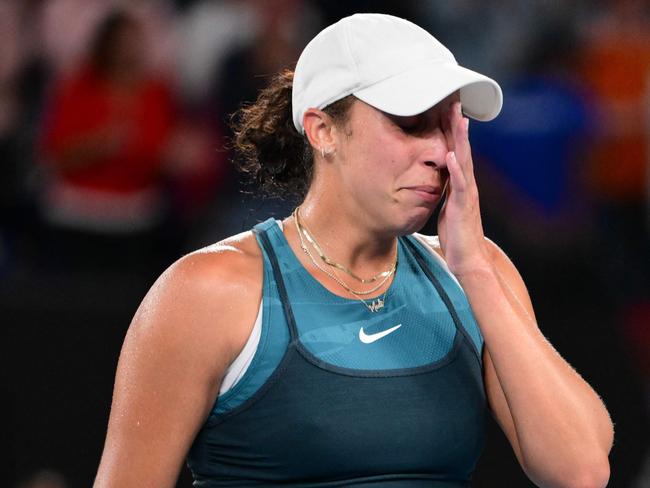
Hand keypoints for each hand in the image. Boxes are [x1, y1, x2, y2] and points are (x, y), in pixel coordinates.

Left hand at [437, 101, 491, 277]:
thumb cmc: (456, 234)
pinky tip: (450, 156)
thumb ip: (443, 189)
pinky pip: (459, 186)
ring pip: (464, 161)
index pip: (455, 150)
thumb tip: (434, 178)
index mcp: (460, 183)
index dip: (450, 129)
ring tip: (458, 118)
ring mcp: (466, 194)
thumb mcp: (446, 206)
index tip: (445, 106)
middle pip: (462, 148)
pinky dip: (455, 170)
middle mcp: (466, 184)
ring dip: (460, 140)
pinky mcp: (462, 208)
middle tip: (454, 99)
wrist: (468, 259)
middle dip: (458, 124)